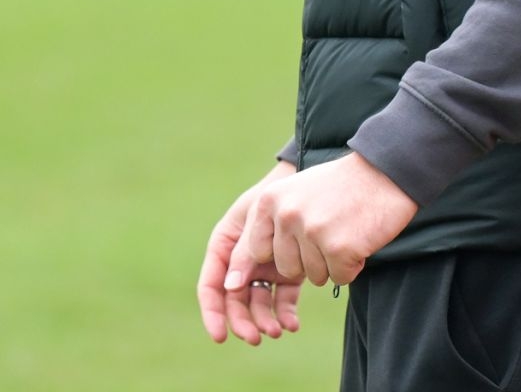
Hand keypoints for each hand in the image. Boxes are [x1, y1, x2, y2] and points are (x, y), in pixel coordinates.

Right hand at [199, 162, 303, 345]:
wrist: (310, 182)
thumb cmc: (276, 195)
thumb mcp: (256, 217)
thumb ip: (245, 250)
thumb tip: (231, 287)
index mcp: (224, 247)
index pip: (210, 286)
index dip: (213, 313)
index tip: (220, 336)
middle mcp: (240, 262)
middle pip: (234, 301)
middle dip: (243, 322)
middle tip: (255, 338)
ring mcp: (263, 269)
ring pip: (257, 304)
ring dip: (264, 321)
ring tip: (278, 331)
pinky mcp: (286, 274)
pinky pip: (281, 300)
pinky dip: (285, 314)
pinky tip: (292, 324)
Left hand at [225, 152, 417, 297]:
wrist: (387, 172)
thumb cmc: (341, 187)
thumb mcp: (296, 195)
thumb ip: (270, 227)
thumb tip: (234, 280)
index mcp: (269, 201)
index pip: (257, 253)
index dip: (282, 253)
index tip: (302, 237)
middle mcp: (286, 216)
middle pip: (287, 269)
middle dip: (311, 260)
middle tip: (332, 229)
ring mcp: (312, 232)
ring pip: (315, 276)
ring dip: (334, 262)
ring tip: (347, 229)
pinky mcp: (339, 248)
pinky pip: (339, 278)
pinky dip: (353, 266)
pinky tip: (361, 239)